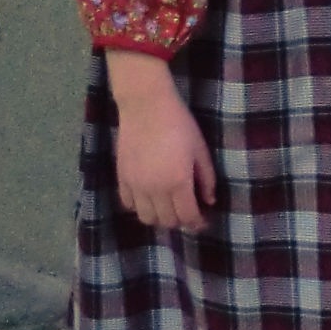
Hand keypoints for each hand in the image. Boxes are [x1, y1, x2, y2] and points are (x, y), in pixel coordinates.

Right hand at [107, 50, 216, 230]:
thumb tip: (209, 201)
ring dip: (159, 218)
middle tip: (188, 213)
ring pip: (146, 218)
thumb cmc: (179, 124)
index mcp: (178, 182)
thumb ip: (206, 178)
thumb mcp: (200, 149)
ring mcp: (135, 185)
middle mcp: (155, 189)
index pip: (187, 216)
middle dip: (180, 222)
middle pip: (167, 221)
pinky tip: (149, 199)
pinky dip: (140, 207)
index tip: (203, 222)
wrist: (146, 106)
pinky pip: (128, 203)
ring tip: (168, 209)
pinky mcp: (121, 177)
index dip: (197, 223)